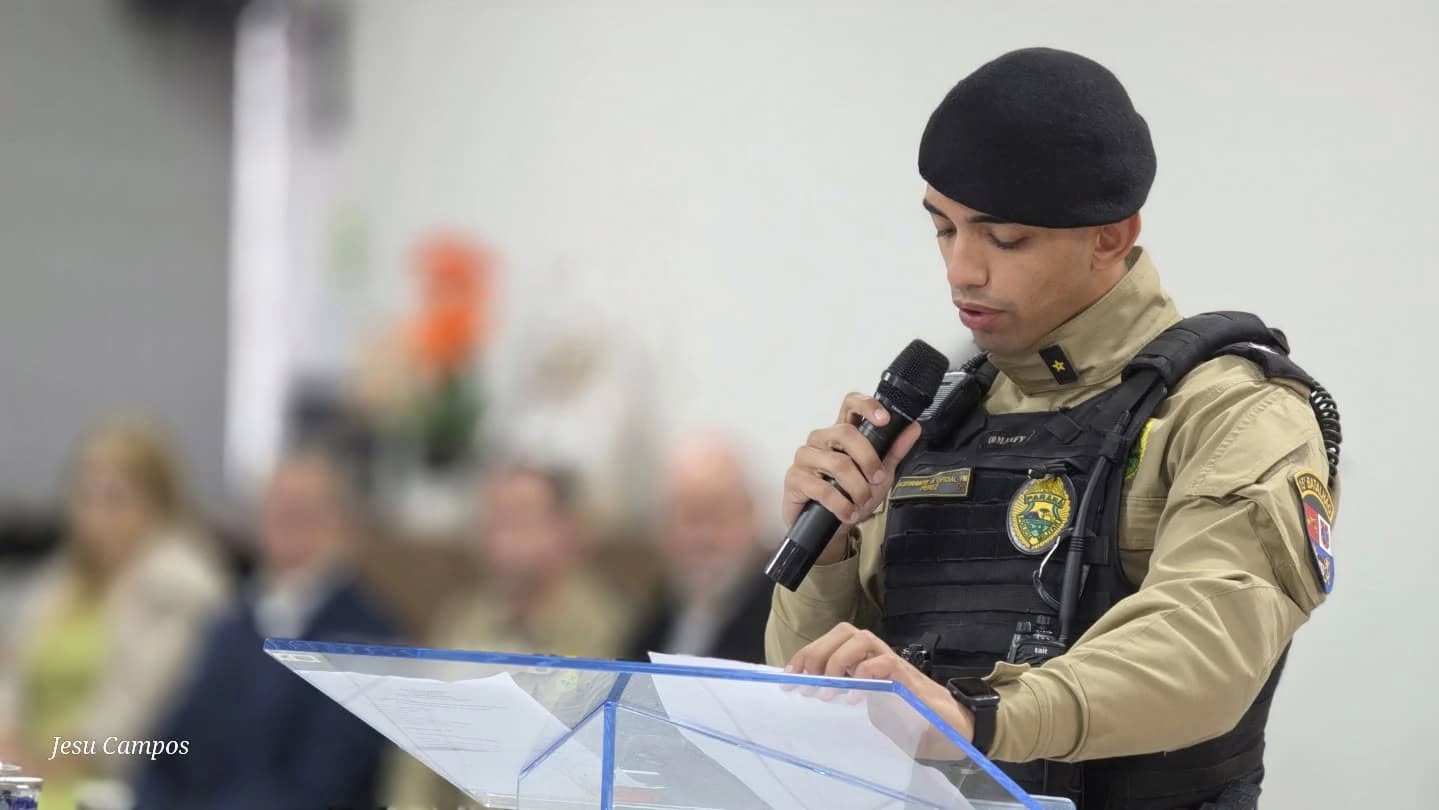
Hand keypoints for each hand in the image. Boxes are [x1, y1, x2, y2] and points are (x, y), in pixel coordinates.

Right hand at [781, 394, 923, 562]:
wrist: (830, 526)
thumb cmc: (850, 495)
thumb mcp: (879, 474)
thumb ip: (894, 450)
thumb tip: (913, 428)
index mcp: (841, 433)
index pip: (850, 404)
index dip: (867, 406)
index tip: (884, 420)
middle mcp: (821, 439)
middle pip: (846, 434)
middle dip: (869, 460)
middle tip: (877, 479)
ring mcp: (805, 457)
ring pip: (837, 463)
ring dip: (857, 488)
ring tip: (861, 502)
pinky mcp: (794, 478)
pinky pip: (822, 488)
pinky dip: (842, 504)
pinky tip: (848, 512)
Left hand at [786, 622, 973, 757]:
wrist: (944, 727)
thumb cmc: (902, 717)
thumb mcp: (864, 706)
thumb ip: (843, 695)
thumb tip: (808, 694)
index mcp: (863, 658)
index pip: (831, 640)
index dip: (807, 653)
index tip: (789, 674)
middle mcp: (876, 653)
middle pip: (844, 632)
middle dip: (818, 654)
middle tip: (806, 684)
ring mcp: (893, 662)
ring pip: (861, 639)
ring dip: (838, 661)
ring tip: (829, 690)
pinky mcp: (908, 678)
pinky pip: (884, 664)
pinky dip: (865, 676)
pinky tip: (853, 698)